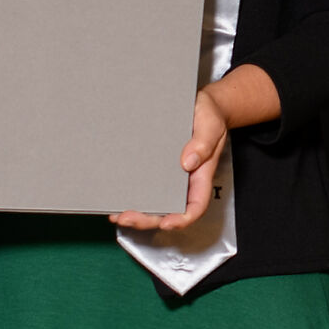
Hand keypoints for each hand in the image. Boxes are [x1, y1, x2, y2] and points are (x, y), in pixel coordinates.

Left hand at [110, 89, 232, 234]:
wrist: (201, 105)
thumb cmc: (210, 116)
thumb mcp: (211, 125)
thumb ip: (203, 144)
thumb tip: (187, 162)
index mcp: (201, 175)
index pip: (196, 205)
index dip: (182, 219)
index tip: (167, 223)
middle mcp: (185, 181)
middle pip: (169, 210)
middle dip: (148, 219)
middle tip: (127, 218)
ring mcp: (170, 176)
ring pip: (156, 203)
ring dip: (137, 213)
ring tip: (116, 214)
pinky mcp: (157, 167)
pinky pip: (146, 185)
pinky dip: (132, 195)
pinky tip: (117, 197)